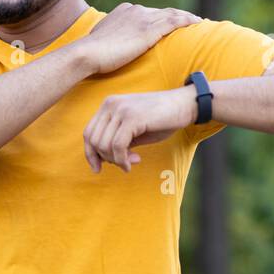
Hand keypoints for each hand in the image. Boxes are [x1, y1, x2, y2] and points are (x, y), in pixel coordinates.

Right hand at [75, 3, 202, 77]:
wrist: (87, 53)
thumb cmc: (91, 53)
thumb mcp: (101, 40)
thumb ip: (111, 38)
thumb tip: (111, 46)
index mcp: (124, 10)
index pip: (148, 13)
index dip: (161, 17)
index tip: (170, 22)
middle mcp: (135, 10)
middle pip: (162, 11)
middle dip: (176, 16)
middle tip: (190, 21)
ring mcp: (143, 18)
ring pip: (172, 14)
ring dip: (187, 17)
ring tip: (199, 22)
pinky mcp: (150, 29)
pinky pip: (176, 21)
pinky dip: (187, 20)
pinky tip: (197, 23)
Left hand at [83, 86, 197, 173]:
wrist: (185, 105)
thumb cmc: (161, 119)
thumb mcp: (134, 131)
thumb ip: (117, 141)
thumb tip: (101, 160)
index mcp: (108, 105)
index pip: (88, 133)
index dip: (90, 154)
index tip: (97, 168)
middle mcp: (111, 104)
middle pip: (94, 140)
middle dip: (106, 159)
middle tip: (124, 164)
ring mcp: (120, 109)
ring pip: (104, 145)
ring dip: (116, 160)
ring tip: (131, 162)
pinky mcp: (132, 117)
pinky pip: (117, 146)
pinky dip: (122, 160)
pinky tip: (131, 163)